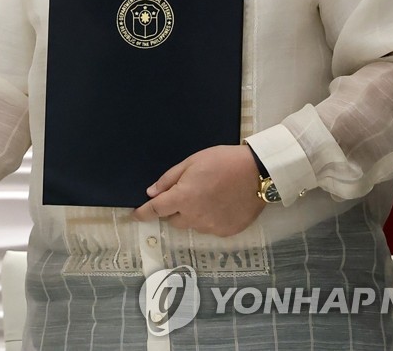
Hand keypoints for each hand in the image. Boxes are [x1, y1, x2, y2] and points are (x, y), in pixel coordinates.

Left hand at [130, 144, 265, 236]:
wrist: (258, 172)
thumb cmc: (222, 161)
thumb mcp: (191, 162)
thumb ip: (169, 179)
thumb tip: (151, 193)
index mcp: (183, 198)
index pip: (156, 210)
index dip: (142, 214)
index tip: (135, 216)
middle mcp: (195, 217)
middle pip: (174, 220)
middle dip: (174, 210)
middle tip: (187, 192)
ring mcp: (212, 227)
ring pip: (193, 225)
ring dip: (193, 215)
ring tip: (209, 196)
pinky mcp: (227, 232)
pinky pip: (210, 228)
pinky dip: (210, 219)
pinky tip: (221, 204)